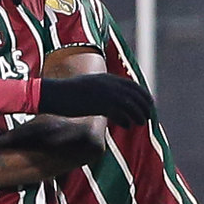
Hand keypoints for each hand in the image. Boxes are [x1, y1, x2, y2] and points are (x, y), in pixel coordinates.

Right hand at [38, 72, 153, 124]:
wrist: (55, 94)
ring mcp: (105, 93)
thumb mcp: (86, 88)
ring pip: (131, 104)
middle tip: (149, 115)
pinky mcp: (100, 104)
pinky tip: (127, 125)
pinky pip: (120, 112)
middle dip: (144, 105)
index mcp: (107, 78)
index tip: (148, 102)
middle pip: (135, 94)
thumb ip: (100, 92)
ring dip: (139, 113)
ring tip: (142, 122)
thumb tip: (108, 103)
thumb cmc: (67, 93)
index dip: (142, 94)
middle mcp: (109, 84)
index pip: (132, 84)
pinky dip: (126, 119)